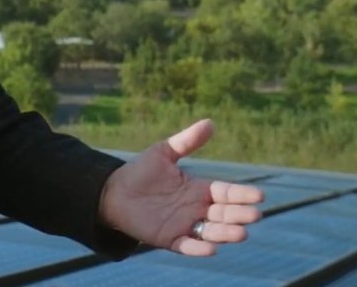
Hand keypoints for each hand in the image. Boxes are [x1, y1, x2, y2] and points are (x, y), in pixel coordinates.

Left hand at [99, 119, 263, 255]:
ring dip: (226, 234)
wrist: (113, 192)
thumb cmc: (140, 172)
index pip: (227, 193)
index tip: (259, 195)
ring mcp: (185, 225)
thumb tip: (210, 122)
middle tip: (255, 215)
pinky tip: (210, 249)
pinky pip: (187, 246)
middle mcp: (197, 209)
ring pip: (212, 232)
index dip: (242, 195)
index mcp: (200, 190)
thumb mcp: (164, 153)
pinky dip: (199, 248)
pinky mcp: (169, 239)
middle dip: (240, 215)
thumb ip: (187, 141)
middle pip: (225, 213)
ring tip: (241, 233)